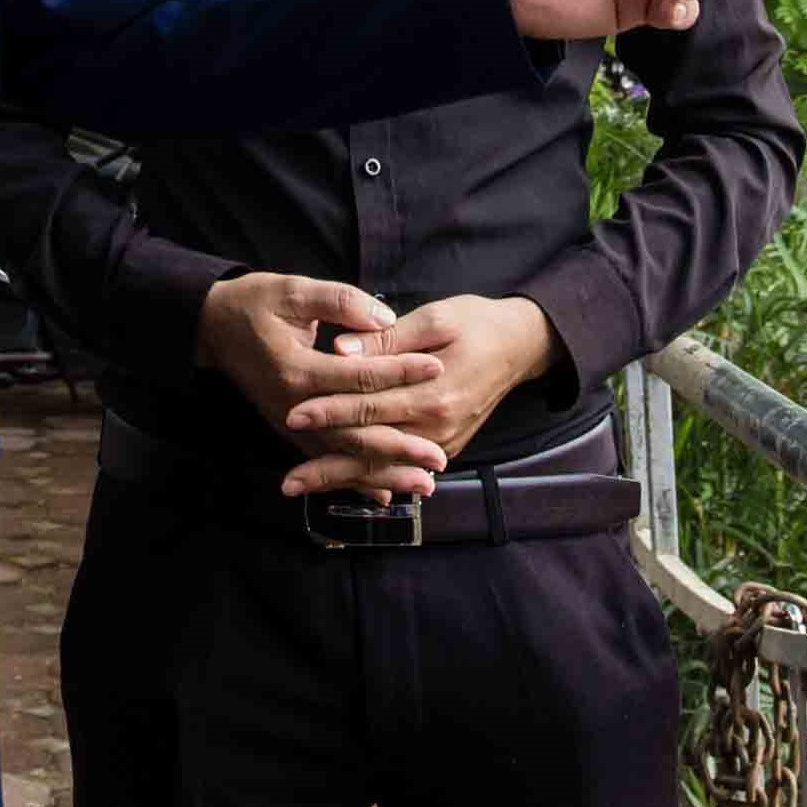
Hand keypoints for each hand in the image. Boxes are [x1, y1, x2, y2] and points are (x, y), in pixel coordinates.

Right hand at [198, 271, 442, 497]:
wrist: (211, 327)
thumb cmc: (253, 304)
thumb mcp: (293, 290)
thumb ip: (340, 302)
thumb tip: (385, 318)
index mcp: (296, 370)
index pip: (359, 378)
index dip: (400, 371)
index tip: (437, 368)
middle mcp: (293, 406)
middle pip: (354, 433)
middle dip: (399, 447)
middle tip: (438, 458)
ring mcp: (289, 424)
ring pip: (343, 456)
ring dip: (383, 473)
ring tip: (423, 484)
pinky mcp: (288, 430)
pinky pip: (326, 460)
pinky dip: (355, 479)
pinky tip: (383, 494)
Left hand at [281, 294, 556, 475]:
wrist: (520, 346)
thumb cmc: (475, 323)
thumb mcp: (434, 319)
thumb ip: (387, 338)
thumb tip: (340, 349)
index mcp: (434, 392)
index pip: (370, 407)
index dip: (330, 412)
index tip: (292, 415)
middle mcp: (438, 427)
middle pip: (372, 450)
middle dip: (326, 466)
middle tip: (286, 481)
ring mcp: (443, 442)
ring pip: (382, 466)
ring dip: (340, 479)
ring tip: (299, 487)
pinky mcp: (444, 447)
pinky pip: (399, 467)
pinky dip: (368, 479)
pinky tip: (337, 485)